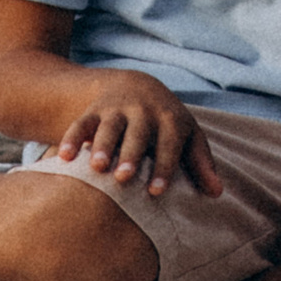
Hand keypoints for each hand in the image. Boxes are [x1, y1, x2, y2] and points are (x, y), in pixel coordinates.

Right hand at [56, 75, 219, 199]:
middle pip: (137, 133)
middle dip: (130, 154)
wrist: (135, 86)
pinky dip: (71, 138)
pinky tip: (63, 157)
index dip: (163, 167)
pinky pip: (81, 123)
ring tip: (95, 168)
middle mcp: (144, 112)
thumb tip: (218, 194)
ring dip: (101, 145)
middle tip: (123, 178)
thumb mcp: (188, 136)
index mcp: (170, 120)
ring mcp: (117, 109)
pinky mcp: (94, 111)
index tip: (156, 192)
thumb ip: (201, 163)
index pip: (169, 144)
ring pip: (108, 126)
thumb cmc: (167, 124)